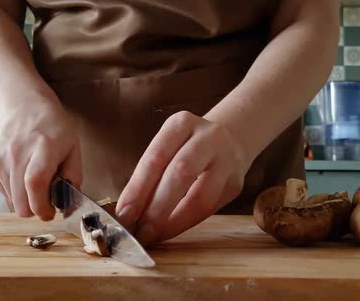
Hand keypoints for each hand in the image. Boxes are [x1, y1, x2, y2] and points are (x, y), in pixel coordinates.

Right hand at [0, 94, 81, 220]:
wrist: (24, 108)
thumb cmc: (53, 128)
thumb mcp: (73, 148)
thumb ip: (73, 176)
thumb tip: (68, 203)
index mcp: (43, 148)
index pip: (35, 183)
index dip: (42, 205)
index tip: (50, 212)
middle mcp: (17, 154)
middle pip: (20, 200)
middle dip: (35, 209)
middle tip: (46, 200)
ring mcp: (0, 160)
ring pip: (12, 202)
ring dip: (26, 200)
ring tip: (35, 181)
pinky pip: (4, 193)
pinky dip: (16, 192)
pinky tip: (23, 176)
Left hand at [115, 111, 251, 245]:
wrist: (229, 140)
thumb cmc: (185, 148)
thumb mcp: (167, 146)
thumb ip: (149, 174)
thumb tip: (127, 213)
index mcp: (181, 124)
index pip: (156, 157)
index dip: (138, 189)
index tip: (124, 215)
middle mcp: (208, 137)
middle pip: (180, 173)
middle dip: (156, 208)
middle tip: (139, 232)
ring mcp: (226, 160)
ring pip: (201, 196)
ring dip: (173, 221)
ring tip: (154, 235)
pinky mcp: (235, 183)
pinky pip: (209, 209)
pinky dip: (186, 222)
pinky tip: (170, 230)